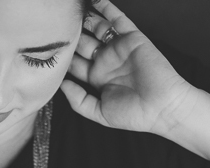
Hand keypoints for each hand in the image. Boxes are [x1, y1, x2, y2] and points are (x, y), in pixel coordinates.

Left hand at [60, 0, 195, 135]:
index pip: (74, 62)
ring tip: (71, 10)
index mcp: (96, 78)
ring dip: (85, 18)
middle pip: (82, 42)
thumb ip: (78, 100)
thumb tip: (61, 85)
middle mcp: (105, 61)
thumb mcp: (99, 113)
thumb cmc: (134, 114)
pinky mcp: (132, 38)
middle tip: (56, 23)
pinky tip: (94, 0)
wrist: (162, 107)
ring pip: (97, 28)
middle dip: (70, 33)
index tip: (46, 46)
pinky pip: (117, 19)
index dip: (62, 54)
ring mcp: (118, 48)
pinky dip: (106, 7)